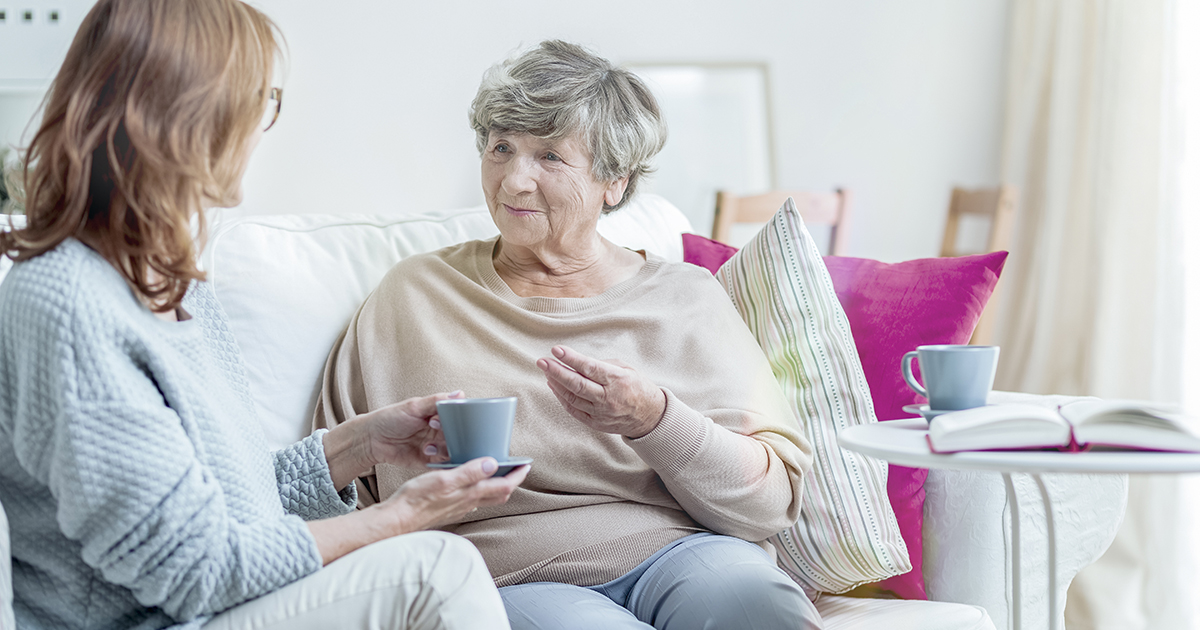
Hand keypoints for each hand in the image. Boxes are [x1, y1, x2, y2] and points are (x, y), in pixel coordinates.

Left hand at [364, 391, 462, 467]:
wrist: (372, 439)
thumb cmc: (391, 418)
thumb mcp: (414, 406)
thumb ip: (437, 401)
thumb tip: (460, 393)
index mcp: (441, 415)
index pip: (461, 417)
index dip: (458, 419)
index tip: (443, 418)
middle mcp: (442, 431)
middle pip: (460, 435)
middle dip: (453, 436)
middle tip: (436, 431)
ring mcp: (437, 446)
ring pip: (454, 450)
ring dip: (444, 448)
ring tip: (428, 446)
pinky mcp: (431, 461)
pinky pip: (444, 464)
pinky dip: (441, 461)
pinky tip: (427, 453)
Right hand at [384, 457, 529, 530]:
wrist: (397, 519)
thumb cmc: (416, 499)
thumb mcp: (443, 479)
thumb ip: (468, 472)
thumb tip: (492, 463)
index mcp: (470, 494)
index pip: (504, 486)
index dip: (518, 475)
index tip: (526, 465)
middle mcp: (468, 503)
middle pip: (499, 494)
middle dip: (511, 481)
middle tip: (516, 468)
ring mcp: (459, 509)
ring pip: (486, 498)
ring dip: (496, 486)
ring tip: (497, 472)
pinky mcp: (449, 510)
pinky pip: (472, 501)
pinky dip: (479, 490)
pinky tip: (470, 484)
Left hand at [536, 345, 666, 438]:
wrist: (650, 417)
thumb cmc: (637, 388)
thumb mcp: (626, 369)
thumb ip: (602, 365)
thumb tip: (578, 362)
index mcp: (617, 380)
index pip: (590, 368)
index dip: (571, 359)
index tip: (556, 350)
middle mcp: (608, 398)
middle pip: (577, 384)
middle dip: (556, 372)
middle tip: (542, 362)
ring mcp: (601, 413)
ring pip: (572, 398)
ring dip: (556, 384)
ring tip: (547, 371)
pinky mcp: (595, 423)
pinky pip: (574, 410)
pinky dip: (562, 398)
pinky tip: (555, 387)